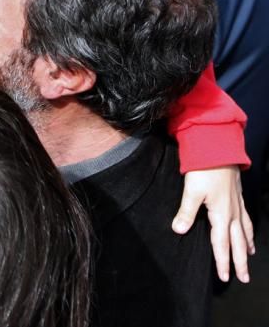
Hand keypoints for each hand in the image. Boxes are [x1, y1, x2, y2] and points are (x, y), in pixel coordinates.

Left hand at [173, 165, 253, 282]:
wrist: (218, 149)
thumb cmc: (204, 170)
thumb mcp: (191, 191)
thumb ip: (186, 212)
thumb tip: (179, 230)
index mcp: (221, 214)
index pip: (221, 244)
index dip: (222, 261)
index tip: (224, 276)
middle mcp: (232, 213)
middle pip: (237, 242)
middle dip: (240, 261)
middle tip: (244, 278)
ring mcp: (237, 204)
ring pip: (244, 231)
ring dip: (246, 245)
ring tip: (248, 256)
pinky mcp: (238, 196)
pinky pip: (246, 218)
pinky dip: (248, 229)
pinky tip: (247, 230)